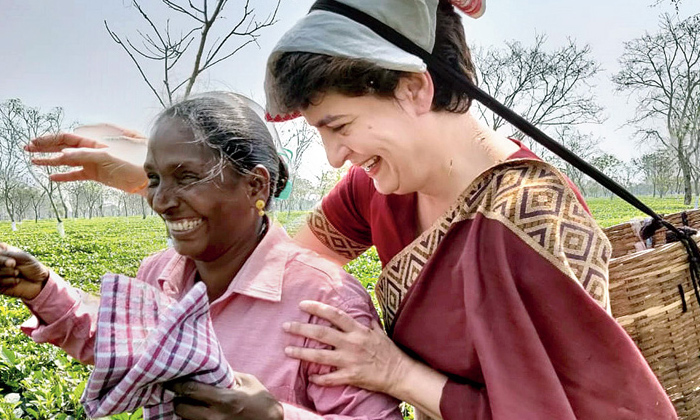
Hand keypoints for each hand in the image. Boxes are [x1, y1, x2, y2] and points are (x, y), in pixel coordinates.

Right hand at [0, 243, 48, 299]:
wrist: (40, 282)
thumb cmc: (32, 266)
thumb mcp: (22, 257)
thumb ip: (7, 254)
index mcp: (4, 252)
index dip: (2, 257)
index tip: (12, 261)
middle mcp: (0, 263)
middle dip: (3, 262)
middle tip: (13, 264)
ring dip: (8, 272)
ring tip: (18, 273)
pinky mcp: (0, 285)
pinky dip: (9, 281)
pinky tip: (17, 281)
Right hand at [25, 124, 148, 193]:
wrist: (151, 179)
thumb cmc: (135, 163)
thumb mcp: (109, 157)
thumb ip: (86, 155)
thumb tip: (64, 153)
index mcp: (96, 140)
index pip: (68, 137)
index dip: (50, 140)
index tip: (34, 143)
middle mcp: (94, 149)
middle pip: (65, 147)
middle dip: (46, 148)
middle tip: (28, 150)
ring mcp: (96, 162)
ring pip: (69, 160)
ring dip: (52, 161)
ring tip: (34, 162)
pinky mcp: (99, 174)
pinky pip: (78, 173)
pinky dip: (66, 175)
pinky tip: (53, 177)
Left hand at [168, 373, 282, 419]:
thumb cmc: (261, 400)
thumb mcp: (247, 382)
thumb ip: (226, 375)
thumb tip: (208, 367)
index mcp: (225, 400)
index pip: (191, 391)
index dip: (178, 384)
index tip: (171, 378)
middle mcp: (215, 417)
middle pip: (181, 409)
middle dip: (178, 400)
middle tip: (178, 392)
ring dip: (183, 412)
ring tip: (185, 402)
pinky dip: (191, 419)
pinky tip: (194, 412)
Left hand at [282, 300, 412, 395]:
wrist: (399, 373)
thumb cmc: (389, 351)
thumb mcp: (378, 332)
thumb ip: (366, 322)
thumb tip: (360, 312)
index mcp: (357, 330)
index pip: (334, 315)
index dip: (317, 308)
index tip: (302, 304)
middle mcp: (351, 343)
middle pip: (322, 334)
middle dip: (301, 329)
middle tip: (286, 326)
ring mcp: (350, 360)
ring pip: (320, 356)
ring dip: (301, 354)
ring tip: (287, 350)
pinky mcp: (351, 376)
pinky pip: (330, 378)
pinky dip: (319, 378)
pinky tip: (310, 377)